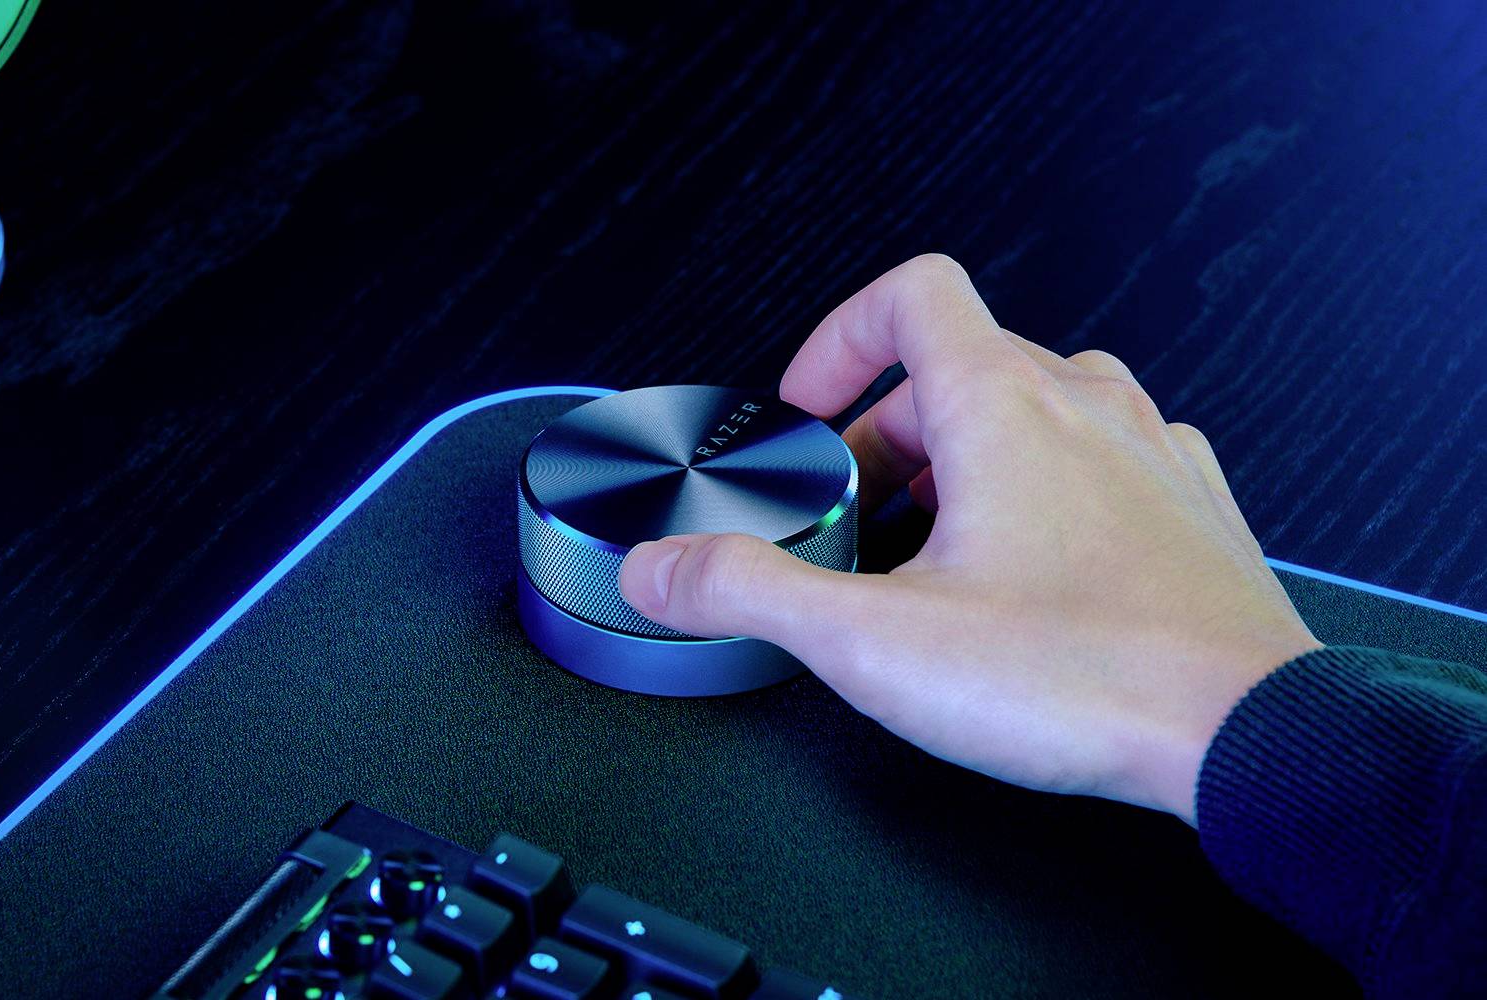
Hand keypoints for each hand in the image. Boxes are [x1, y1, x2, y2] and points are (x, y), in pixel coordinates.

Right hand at [618, 254, 1320, 823]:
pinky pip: (1099, 460)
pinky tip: (1028, 575)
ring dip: (966, 461)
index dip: (839, 336)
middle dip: (885, 436)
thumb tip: (662, 570)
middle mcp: (1085, 407)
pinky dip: (1044, 493)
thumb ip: (748, 592)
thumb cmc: (1089, 678)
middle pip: (958, 367)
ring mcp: (1149, 452)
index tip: (810, 404)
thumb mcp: (876, 641)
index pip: (911, 293)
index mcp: (1003, 405)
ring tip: (935, 548)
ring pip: (1034, 411)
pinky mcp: (1189, 506)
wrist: (1251, 738)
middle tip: (855, 517)